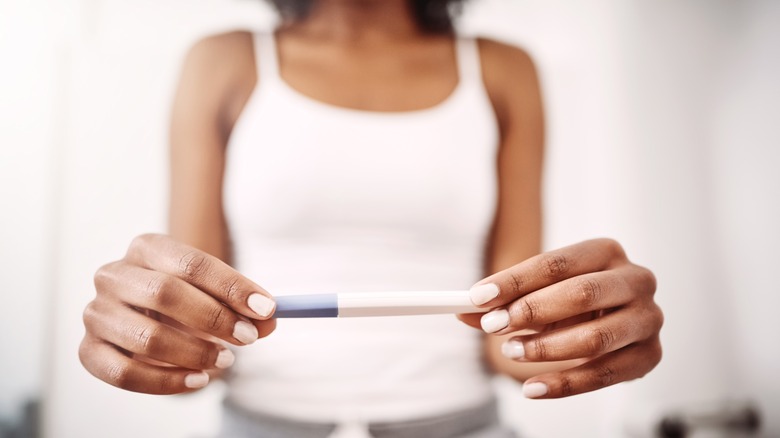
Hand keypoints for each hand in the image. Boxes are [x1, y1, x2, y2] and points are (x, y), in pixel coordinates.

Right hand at [79, 234, 275, 393]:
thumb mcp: (218, 297)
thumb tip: (269, 320)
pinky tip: (198, 380)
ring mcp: (96, 313)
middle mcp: (114, 274)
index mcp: (147, 247)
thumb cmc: (187, 300)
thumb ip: (244, 307)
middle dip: (213, 319)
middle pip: (164, 293)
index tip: (267, 309)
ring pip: (146, 337)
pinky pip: (125, 373)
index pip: (191, 263)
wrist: (149, 318)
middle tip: (248, 338)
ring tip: (225, 361)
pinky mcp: (89, 350)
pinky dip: (167, 382)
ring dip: (194, 353)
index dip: (231, 287)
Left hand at [461, 238, 662, 398]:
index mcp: (606, 252)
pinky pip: (604, 375)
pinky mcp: (649, 356)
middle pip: (581, 294)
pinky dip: (564, 384)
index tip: (479, 296)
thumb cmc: (573, 303)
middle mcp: (635, 280)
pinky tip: (533, 388)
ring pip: (595, 337)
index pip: (557, 263)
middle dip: (531, 311)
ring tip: (511, 352)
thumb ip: (505, 303)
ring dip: (546, 348)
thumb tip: (464, 310)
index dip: (514, 280)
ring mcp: (647, 319)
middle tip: (494, 325)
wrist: (611, 321)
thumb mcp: (538, 295)